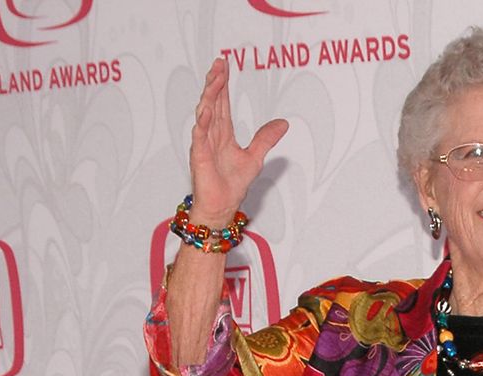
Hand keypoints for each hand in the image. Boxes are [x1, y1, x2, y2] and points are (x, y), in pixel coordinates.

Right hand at [189, 58, 288, 223]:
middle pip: (213, 102)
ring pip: (205, 114)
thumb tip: (283, 123)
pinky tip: (205, 110)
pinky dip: (202, 122)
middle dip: (215, 82)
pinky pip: (200, 136)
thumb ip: (266, 138)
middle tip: (219, 63)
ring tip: (214, 79)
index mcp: (223, 133)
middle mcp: (211, 134)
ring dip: (209, 96)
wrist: (221, 207)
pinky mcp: (199, 156)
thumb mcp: (255, 157)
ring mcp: (204, 144)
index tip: (224, 65)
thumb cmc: (232, 185)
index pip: (222, 102)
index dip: (223, 83)